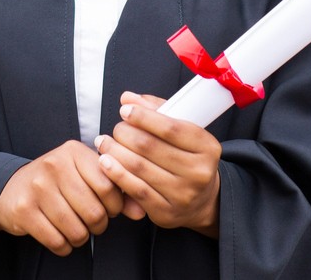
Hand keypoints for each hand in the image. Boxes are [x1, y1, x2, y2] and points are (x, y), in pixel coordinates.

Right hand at [0, 139, 124, 255]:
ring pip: (76, 230)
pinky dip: (64, 247)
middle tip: (94, 223)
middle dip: (99, 225)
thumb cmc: (57, 181)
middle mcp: (55, 164)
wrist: (12, 188)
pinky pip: (57, 242)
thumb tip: (141, 211)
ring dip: (81, 238)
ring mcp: (38, 187)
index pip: (109, 185)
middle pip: (94, 211)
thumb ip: (114, 190)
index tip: (110, 209)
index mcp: (73, 151)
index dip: (116, 206)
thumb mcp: (84, 175)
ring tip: (77, 229)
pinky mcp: (24, 210)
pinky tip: (61, 237)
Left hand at [94, 92, 221, 236]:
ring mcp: (183, 195)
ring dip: (115, 152)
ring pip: (140, 168)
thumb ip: (157, 109)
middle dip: (126, 134)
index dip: (143, 117)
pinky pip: (136, 190)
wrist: (202, 200)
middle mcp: (198, 172)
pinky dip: (117, 174)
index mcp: (207, 147)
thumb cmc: (188, 156)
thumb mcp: (183, 130)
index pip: (171, 128)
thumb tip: (127, 98)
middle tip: (116, 128)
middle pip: (151, 147)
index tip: (125, 110)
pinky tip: (105, 163)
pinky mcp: (166, 212)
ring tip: (103, 142)